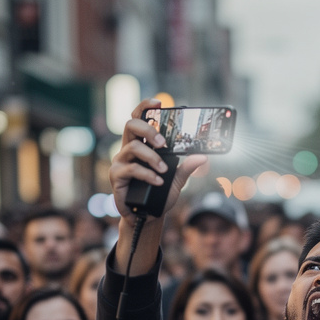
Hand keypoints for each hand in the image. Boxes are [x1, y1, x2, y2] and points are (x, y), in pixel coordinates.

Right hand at [109, 99, 207, 222]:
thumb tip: (203, 157)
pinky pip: (131, 169)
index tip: (159, 102)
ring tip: (163, 169)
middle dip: (148, 129)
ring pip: (132, 147)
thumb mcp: (177, 181)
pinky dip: (147, 174)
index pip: (138, 119)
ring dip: (151, 157)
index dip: (145, 107)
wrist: (147, 217)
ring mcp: (120, 163)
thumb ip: (187, 168)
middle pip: (130, 126)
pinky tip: (158, 181)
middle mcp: (128, 150)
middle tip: (162, 143)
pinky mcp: (116, 177)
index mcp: (141, 145)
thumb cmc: (159, 195)